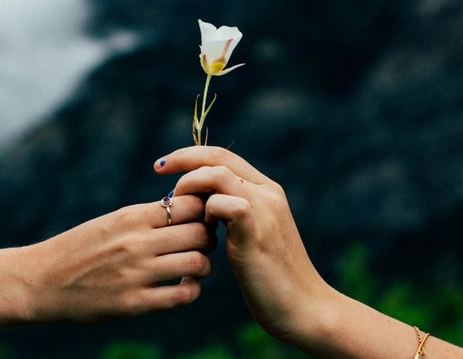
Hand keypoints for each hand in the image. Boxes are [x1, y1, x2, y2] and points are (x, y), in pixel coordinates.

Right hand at [23, 195, 214, 323]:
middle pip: (200, 233)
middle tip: (202, 243)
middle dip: (208, 237)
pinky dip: (192, 290)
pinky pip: (182, 296)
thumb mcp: (110, 222)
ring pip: (197, 263)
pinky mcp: (133, 303)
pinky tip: (184, 286)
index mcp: (131, 217)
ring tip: (194, 266)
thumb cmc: (78, 248)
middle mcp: (136, 243)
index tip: (201, 218)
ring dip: (203, 265)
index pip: (190, 204)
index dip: (204, 210)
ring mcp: (136, 274)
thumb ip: (145, 217)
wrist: (39, 281)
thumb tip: (185, 208)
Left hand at [154, 146, 331, 342]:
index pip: (223, 156)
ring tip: (179, 208)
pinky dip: (205, 212)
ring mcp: (265, 210)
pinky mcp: (257, 232)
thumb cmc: (271, 277)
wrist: (304, 307)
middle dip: (182, 160)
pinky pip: (224, 203)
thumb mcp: (250, 236)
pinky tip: (205, 231)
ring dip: (190, 187)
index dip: (190, 155)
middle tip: (158, 170)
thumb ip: (231, 215)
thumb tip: (200, 205)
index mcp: (266, 190)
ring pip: (218, 174)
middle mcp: (268, 193)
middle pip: (218, 157)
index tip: (164, 166)